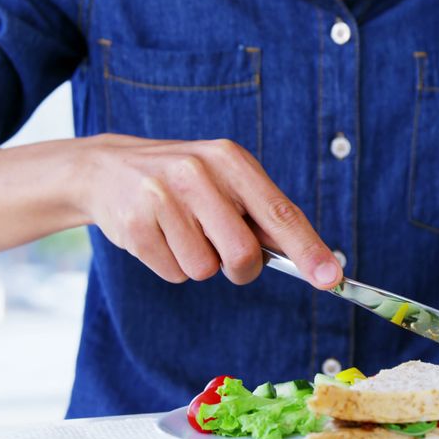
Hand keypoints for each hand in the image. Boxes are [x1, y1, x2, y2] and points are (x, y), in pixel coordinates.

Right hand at [74, 134, 340, 287]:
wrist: (107, 168)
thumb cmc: (182, 181)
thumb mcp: (224, 179)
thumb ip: (262, 214)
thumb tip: (312, 261)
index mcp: (230, 160)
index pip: (279, 212)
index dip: (308, 250)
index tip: (331, 278)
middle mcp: (198, 173)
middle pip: (243, 254)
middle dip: (240, 268)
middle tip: (224, 252)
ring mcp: (163, 197)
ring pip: (205, 270)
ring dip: (198, 263)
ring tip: (180, 231)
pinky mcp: (134, 225)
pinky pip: (173, 274)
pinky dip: (170, 265)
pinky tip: (157, 235)